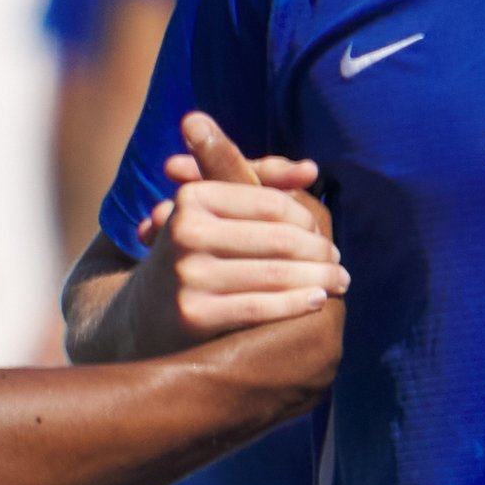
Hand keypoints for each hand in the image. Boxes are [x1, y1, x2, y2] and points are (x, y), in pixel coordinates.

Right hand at [124, 113, 344, 348]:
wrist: (144, 313)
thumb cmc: (196, 254)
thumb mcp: (215, 211)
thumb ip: (260, 181)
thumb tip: (311, 169)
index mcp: (194, 197)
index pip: (271, 204)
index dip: (307, 219)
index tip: (323, 234)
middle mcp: (186, 231)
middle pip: (278, 239)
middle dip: (319, 253)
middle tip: (340, 263)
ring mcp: (188, 275)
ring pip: (275, 274)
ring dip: (318, 279)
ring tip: (339, 282)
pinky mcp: (193, 315)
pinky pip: (260, 308)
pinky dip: (296, 304)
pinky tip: (317, 301)